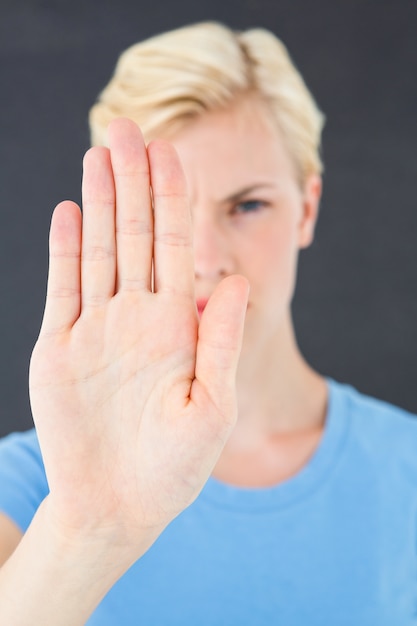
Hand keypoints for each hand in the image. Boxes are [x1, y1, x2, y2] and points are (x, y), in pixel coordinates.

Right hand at [29, 119, 247, 561]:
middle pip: (135, 235)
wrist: (118, 505)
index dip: (173, 199)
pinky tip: (69, 211)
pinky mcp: (59, 348)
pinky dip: (65, 250)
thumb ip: (221, 340)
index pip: (176, 247)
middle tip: (127, 128)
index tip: (171, 152)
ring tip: (98, 154)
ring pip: (98, 250)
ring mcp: (96, 329)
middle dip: (132, 182)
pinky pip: (62, 288)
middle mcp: (137, 317)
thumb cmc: (174, 467)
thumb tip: (234, 280)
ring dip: (98, 202)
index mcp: (177, 327)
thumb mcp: (212, 405)